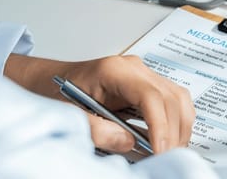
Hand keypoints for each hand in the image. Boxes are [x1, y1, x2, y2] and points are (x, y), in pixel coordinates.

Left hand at [4, 54, 194, 153]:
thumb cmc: (55, 93)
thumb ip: (97, 130)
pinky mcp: (148, 84)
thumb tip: (129, 142)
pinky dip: (175, 122)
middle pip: (171, 98)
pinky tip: (167, 140)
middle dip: (173, 132)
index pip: (151, 97)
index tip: (160, 151)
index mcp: (114, 71)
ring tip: (169, 151)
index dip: (160, 127)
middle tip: (166, 157)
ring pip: (178, 99)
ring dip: (179, 128)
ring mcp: (144, 74)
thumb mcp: (69, 115)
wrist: (47, 80)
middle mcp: (134, 68)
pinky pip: (173, 100)